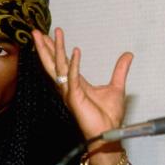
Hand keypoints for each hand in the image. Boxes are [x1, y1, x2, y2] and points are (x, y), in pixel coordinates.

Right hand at [32, 28, 133, 142]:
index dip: (55, 48)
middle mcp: (69, 87)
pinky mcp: (75, 98)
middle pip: (53, 63)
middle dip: (45, 47)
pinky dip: (74, 64)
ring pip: (59, 67)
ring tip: (50, 35)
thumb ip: (120, 70)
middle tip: (36, 31)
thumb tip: (128, 55)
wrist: (109, 132)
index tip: (50, 35)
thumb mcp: (117, 87)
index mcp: (76, 84)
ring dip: (55, 50)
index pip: (63, 62)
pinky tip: (76, 51)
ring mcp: (70, 92)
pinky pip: (73, 78)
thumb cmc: (108, 116)